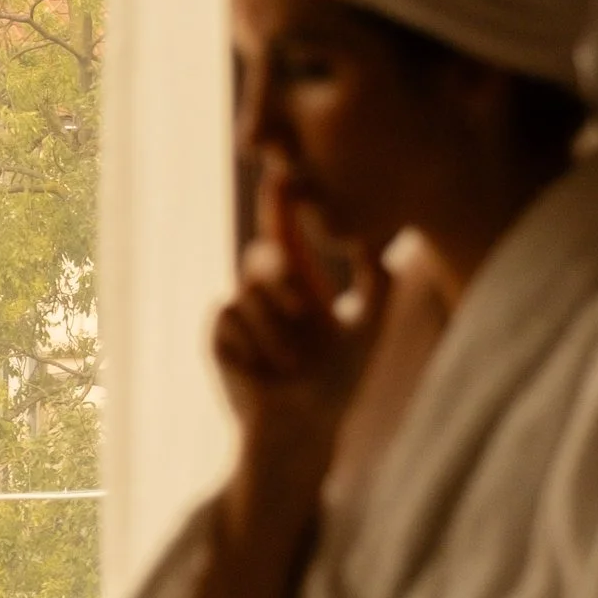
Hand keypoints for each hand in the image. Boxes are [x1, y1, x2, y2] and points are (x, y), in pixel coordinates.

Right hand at [213, 166, 390, 496]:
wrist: (304, 431)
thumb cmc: (341, 384)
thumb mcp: (370, 329)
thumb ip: (378, 281)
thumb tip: (374, 232)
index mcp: (299, 282)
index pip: (283, 227)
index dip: (279, 198)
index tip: (281, 167)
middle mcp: (266, 292)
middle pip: (263, 256)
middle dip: (284, 279)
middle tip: (308, 309)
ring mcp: (239, 313)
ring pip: (248, 289)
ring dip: (278, 330)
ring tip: (293, 365)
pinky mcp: (219, 336)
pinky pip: (230, 316)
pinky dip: (256, 344)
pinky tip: (265, 371)